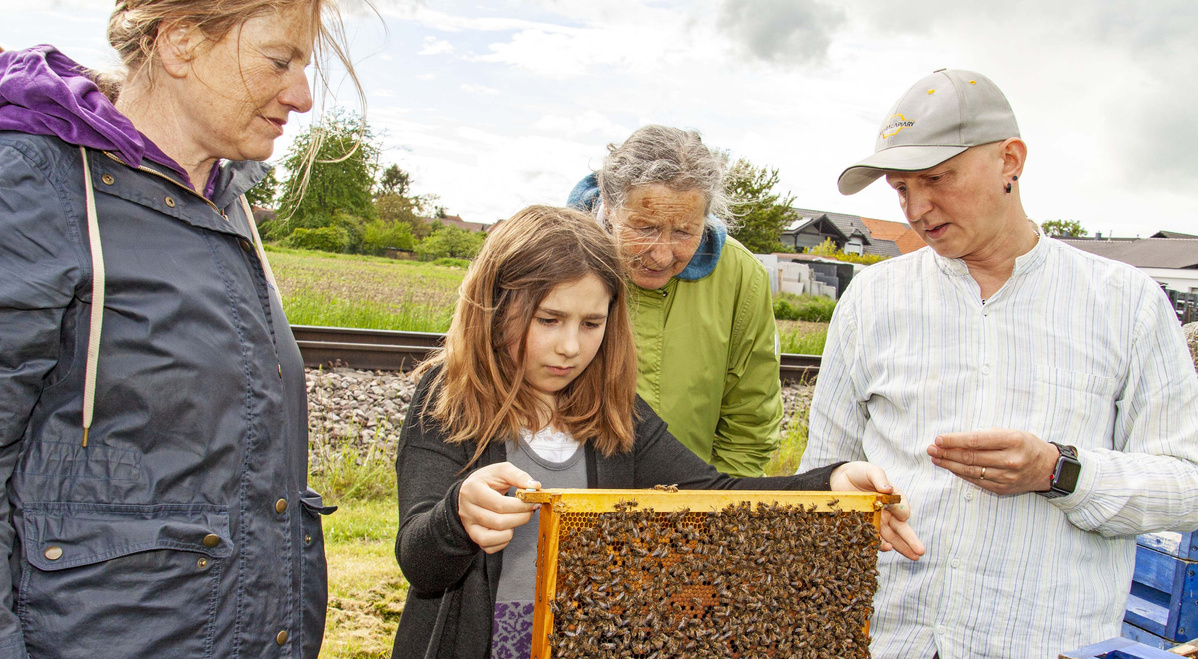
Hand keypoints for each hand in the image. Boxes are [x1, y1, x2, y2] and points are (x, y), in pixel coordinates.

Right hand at [457, 462, 540, 553]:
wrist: (471, 491)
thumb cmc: (488, 480)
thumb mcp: (501, 470)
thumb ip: (518, 476)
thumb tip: (534, 486)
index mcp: (472, 490)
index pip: (499, 504)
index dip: (520, 505)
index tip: (534, 502)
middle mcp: (467, 509)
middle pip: (498, 522)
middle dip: (521, 517)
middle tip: (531, 510)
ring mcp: (469, 525)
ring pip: (493, 537)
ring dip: (512, 529)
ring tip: (518, 517)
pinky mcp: (473, 536)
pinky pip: (489, 547)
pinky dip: (503, 541)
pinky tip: (508, 528)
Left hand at [830, 462, 925, 560]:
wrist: (839, 478)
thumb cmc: (860, 473)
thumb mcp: (871, 472)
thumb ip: (880, 479)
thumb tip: (888, 489)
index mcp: (893, 499)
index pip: (903, 509)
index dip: (903, 513)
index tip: (904, 516)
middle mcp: (887, 513)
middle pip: (901, 528)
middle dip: (911, 540)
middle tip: (921, 551)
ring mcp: (876, 522)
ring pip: (891, 537)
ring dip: (901, 547)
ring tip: (912, 556)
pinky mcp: (863, 527)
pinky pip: (873, 538)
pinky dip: (880, 544)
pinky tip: (887, 548)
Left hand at [927, 428, 1058, 494]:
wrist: (1047, 467)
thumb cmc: (1024, 444)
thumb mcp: (1010, 432)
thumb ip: (985, 436)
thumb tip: (955, 440)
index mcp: (1013, 441)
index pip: (976, 441)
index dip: (954, 441)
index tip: (938, 439)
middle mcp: (1010, 460)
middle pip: (971, 457)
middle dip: (947, 453)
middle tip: (931, 449)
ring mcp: (1007, 477)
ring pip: (971, 471)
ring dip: (950, 464)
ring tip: (936, 458)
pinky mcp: (1003, 489)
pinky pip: (976, 481)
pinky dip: (961, 474)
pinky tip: (950, 467)